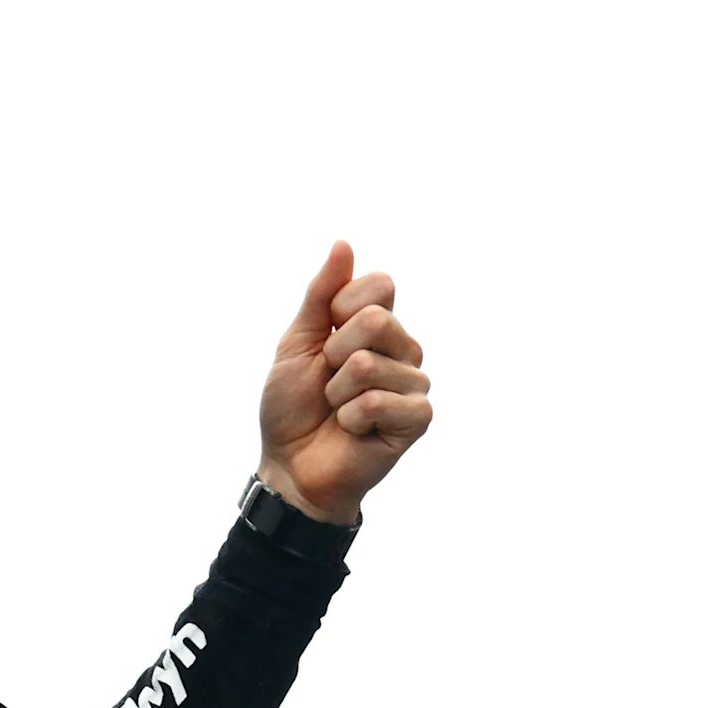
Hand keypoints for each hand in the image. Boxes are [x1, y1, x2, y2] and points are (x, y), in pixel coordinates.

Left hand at [258, 243, 430, 525]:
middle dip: (333, 355)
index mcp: (379, 326)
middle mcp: (403, 350)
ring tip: (339, 410)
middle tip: (330, 382)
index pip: (380, 285)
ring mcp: (414, 384)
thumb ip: (322, 295)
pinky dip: (352, 418)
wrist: (290, 463)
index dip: (339, 309)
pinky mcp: (417, 419)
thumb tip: (343, 244)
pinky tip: (355, 431)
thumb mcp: (299, 342)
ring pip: (369, 365)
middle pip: (375, 320)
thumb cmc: (294, 406)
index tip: (325, 341)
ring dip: (337, 393)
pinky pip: (379, 402)